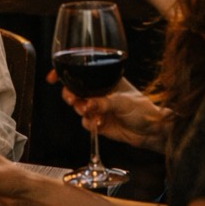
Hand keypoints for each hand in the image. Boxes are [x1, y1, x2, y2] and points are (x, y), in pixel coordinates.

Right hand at [48, 70, 168, 151]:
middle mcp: (99, 92)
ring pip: (78, 106)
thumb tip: (88, 104)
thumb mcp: (124, 101)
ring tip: (88, 111)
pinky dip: (89, 123)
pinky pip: (85, 122)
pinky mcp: (97, 123)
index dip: (67, 73)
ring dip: (79, 108)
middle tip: (72, 99)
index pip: (83, 73)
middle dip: (69, 93)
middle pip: (75, 89)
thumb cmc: (143, 109)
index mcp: (106, 79)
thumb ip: (104, 102)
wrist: (150, 133)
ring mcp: (98, 107)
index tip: (54, 77)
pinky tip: (99, 123)